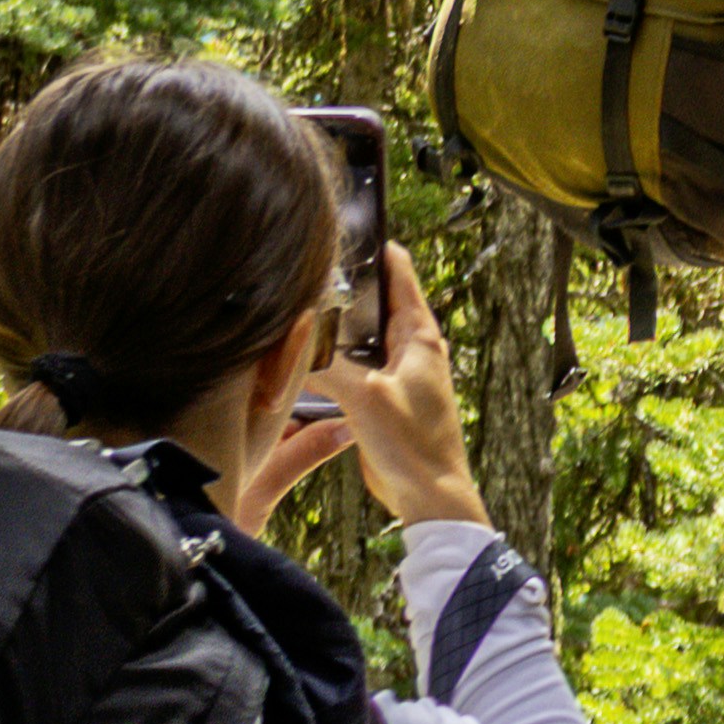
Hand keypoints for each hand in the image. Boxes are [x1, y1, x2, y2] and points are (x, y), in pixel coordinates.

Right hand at [249, 243, 486, 536]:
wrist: (429, 495)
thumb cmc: (412, 444)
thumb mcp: (365, 398)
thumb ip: (329, 368)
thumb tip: (294, 346)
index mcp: (420, 335)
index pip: (399, 273)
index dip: (376, 249)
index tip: (349, 227)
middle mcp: (414, 348)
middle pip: (378, 304)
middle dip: (348, 290)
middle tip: (311, 272)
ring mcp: (401, 374)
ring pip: (366, 338)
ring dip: (342, 330)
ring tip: (305, 313)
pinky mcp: (387, 399)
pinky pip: (361, 368)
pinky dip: (340, 361)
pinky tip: (312, 363)